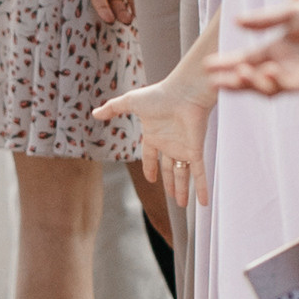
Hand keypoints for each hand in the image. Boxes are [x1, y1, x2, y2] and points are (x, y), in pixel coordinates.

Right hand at [95, 39, 216, 213]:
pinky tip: (204, 203)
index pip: (151, 155)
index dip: (150, 167)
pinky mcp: (195, 151)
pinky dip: (201, 189)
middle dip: (170, 183)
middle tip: (171, 198)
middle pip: (169, 169)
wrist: (184, 92)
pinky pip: (199, 174)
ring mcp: (183, 149)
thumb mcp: (130, 102)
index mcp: (154, 134)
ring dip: (182, 191)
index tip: (151, 178)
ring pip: (182, 175)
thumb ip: (113, 108)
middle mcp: (170, 144)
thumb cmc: (159, 94)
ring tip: (181, 205)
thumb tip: (94, 113)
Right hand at [210, 0, 298, 97]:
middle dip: (232, 81)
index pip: (245, 59)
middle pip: (251, 78)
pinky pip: (289, 87)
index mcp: (276, 49)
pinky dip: (275, 82)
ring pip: (267, 87)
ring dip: (252, 83)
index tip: (206, 64)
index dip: (226, 63)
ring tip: (240, 74)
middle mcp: (283, 65)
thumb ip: (265, 19)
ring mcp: (297, 75)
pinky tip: (268, 71)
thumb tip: (235, 22)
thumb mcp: (291, 13)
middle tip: (214, 82)